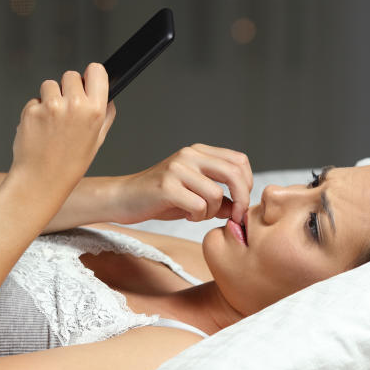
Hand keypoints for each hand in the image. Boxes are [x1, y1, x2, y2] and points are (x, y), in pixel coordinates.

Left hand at [10, 63, 116, 187]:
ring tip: (52, 123)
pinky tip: (40, 129)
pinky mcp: (32, 110)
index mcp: (95, 111)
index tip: (86, 81)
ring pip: (49, 85)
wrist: (41, 180)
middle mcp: (75, 105)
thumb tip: (108, 97)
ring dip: (49, 98)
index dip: (90, 75)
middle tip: (65, 109)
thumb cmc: (69, 165)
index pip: (97, 71)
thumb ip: (105, 115)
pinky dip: (35, 111)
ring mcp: (52, 106)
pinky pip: (34, 100)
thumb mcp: (96, 141)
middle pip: (71, 75)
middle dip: (67, 88)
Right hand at [116, 144, 252, 224]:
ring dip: (212, 212)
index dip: (246, 184)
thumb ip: (218, 199)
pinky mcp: (167, 186)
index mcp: (199, 152)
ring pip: (216, 194)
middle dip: (241, 199)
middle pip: (234, 173)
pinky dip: (198, 216)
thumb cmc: (160, 199)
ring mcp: (178, 169)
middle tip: (234, 216)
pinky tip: (187, 215)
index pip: (239, 161)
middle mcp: (189, 155)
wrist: (122, 198)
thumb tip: (239, 207)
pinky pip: (199, 205)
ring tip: (197, 214)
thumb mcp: (194, 196)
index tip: (239, 204)